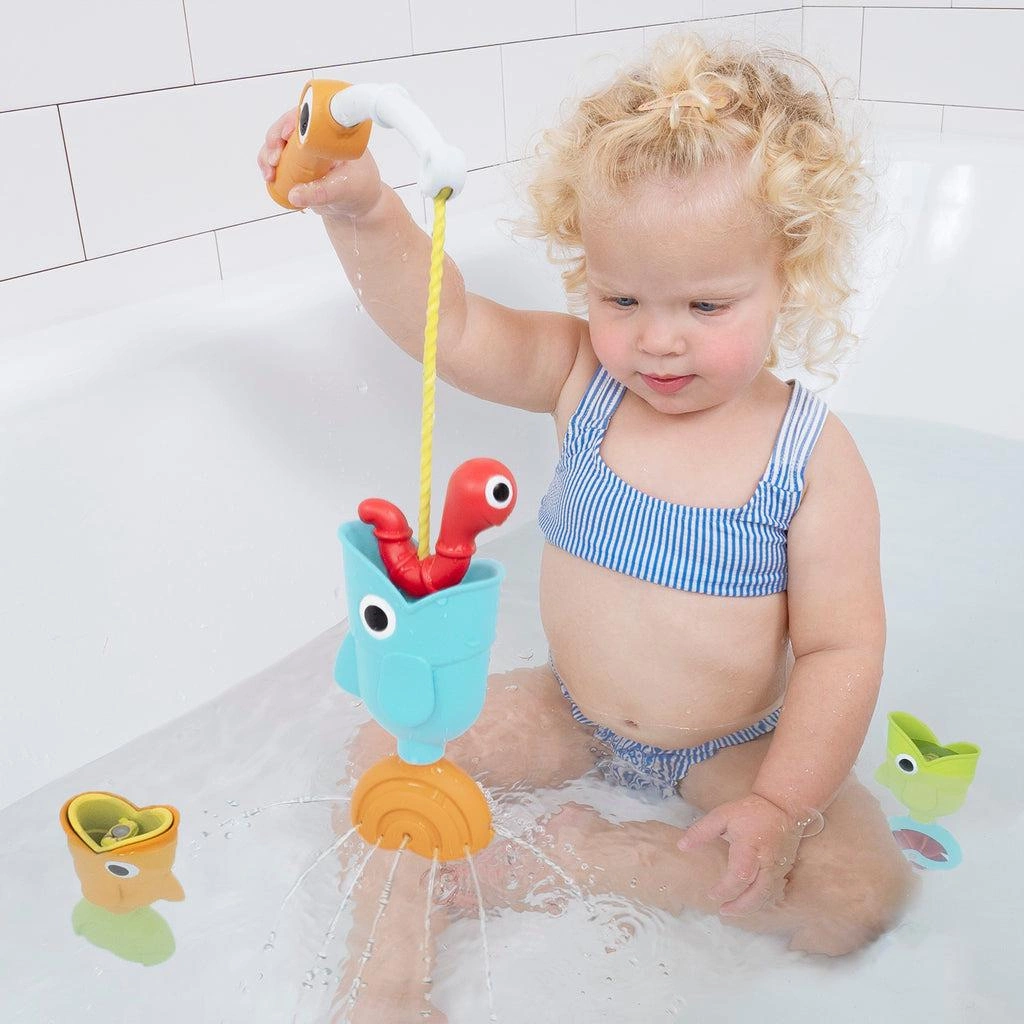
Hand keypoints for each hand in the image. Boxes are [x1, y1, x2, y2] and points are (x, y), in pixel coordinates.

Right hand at [256, 108, 383, 218]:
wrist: (360, 204)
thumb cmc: (360, 188)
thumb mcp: (346, 189)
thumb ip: (323, 192)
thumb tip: (294, 194)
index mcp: (331, 131)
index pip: (308, 115)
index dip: (293, 120)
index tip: (286, 135)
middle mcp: (314, 136)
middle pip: (285, 127)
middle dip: (274, 141)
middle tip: (274, 159)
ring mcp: (303, 150)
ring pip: (276, 144)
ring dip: (267, 156)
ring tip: (270, 174)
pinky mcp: (296, 165)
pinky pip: (277, 161)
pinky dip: (270, 168)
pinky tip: (270, 179)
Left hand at [676, 793, 802, 917]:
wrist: (782, 807)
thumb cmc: (749, 811)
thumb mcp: (722, 815)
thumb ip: (701, 831)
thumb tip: (681, 846)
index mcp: (750, 847)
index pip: (740, 875)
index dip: (725, 889)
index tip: (711, 894)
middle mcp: (767, 861)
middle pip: (757, 893)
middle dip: (740, 907)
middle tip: (723, 912)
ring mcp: (778, 867)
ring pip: (766, 895)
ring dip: (749, 907)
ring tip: (731, 910)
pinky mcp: (783, 870)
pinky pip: (772, 891)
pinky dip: (758, 900)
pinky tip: (746, 902)